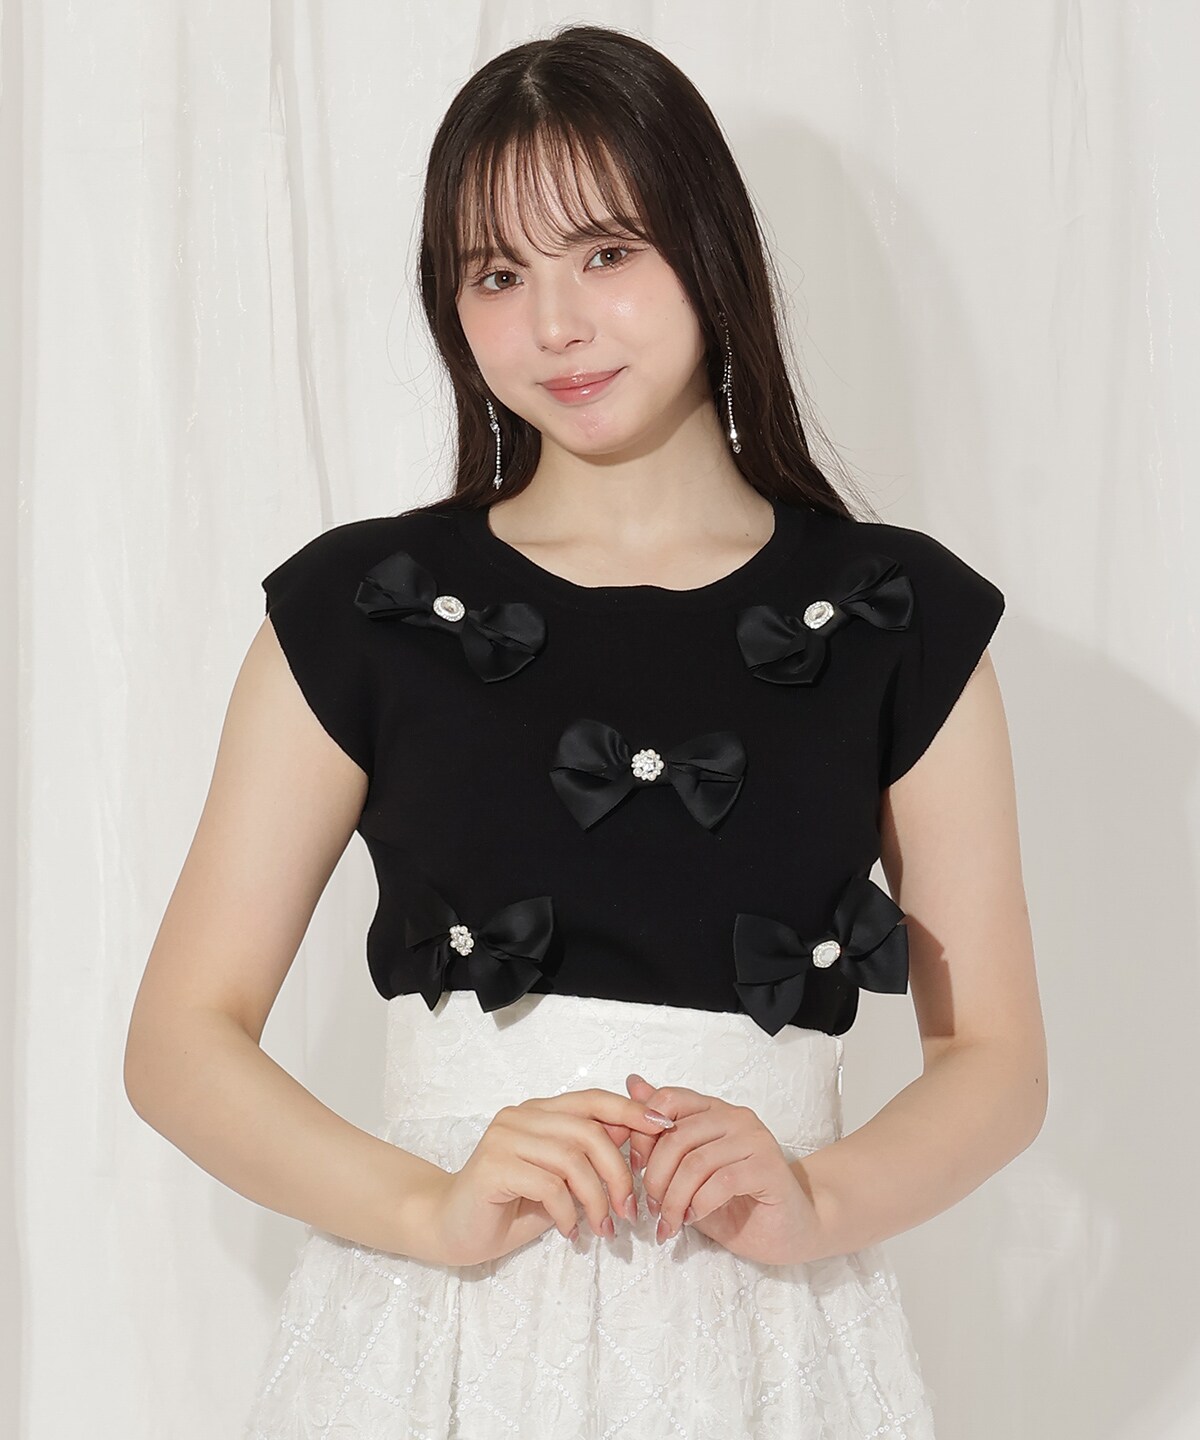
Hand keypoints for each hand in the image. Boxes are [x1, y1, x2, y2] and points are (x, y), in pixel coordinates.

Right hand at [430, 1088, 676, 1266]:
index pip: (593, 1100)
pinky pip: (548, 1185)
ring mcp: (504, 1138)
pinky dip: (569, 1213)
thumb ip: (588, 1158)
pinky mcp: (492, 1166)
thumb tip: (639, 1140)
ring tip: (603, 1229)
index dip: (631, 1110)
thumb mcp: (560, 1179)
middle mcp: (520, 1115)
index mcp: (539, 1111)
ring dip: (597, 1198)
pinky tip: (572, 1233)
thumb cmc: (511, 1205)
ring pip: (571, 1158)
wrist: (450, 1228)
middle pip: (588, 1131)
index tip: (665, 1127)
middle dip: (619, 1172)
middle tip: (630, 1211)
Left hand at [625, 1073, 821, 1265]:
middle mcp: (735, 1117)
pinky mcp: (768, 1167)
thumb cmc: (735, 1202)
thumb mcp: (687, 1171)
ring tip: (669, 1221)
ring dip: (673, 1199)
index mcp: (713, 1110)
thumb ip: (662, 1134)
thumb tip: (632, 1083)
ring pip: (696, 1162)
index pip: (667, 1099)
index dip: (643, 1133)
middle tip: (652, 1208)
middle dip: (655, 1178)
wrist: (788, 1230)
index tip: (636, 1169)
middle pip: (676, 1136)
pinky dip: (698, 1205)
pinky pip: (721, 1182)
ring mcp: (754, 1139)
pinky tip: (692, 1218)